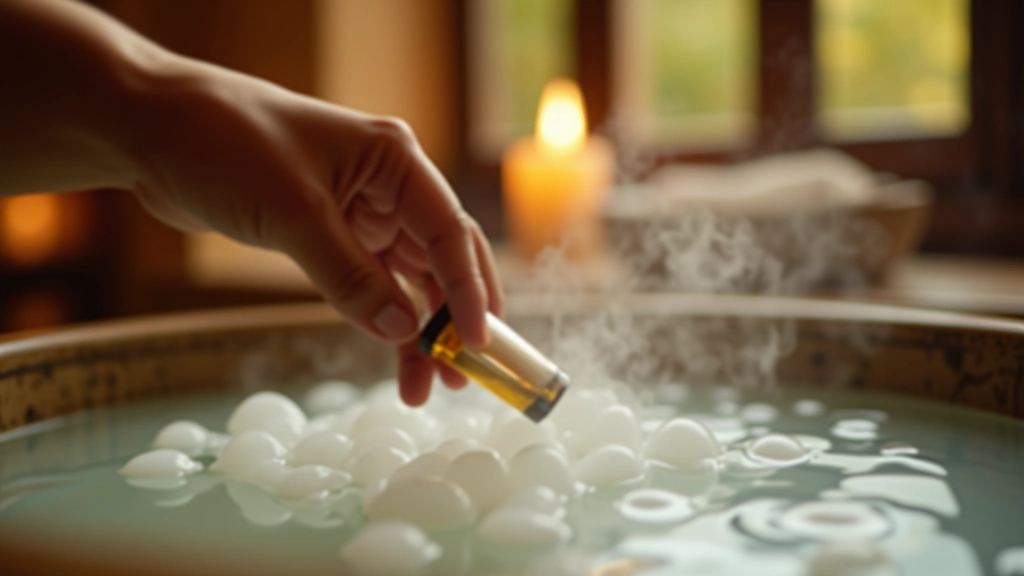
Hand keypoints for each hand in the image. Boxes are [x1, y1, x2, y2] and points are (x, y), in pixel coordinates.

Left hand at [126, 61, 503, 404]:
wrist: (152, 131)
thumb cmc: (225, 145)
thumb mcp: (293, 213)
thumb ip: (349, 276)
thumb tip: (401, 331)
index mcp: (394, 161)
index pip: (450, 231)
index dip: (470, 289)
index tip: (479, 341)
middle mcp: (386, 186)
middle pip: (440, 259)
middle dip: (456, 316)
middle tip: (468, 373)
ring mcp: (359, 213)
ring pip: (409, 280)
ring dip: (422, 330)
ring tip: (432, 386)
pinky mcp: (329, 235)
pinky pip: (371, 286)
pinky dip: (384, 322)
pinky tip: (395, 359)